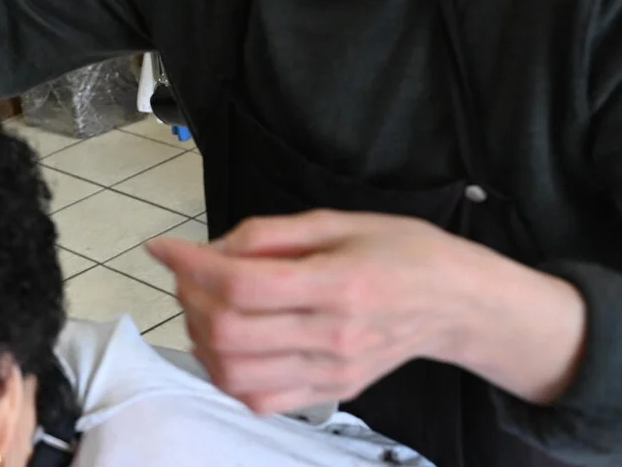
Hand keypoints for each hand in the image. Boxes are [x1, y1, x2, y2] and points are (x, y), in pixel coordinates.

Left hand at [149, 210, 583, 415]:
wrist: (458, 303)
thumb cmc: (402, 251)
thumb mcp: (339, 221)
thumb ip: (272, 234)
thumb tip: (214, 248)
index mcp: (338, 285)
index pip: (242, 286)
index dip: (190, 265)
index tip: (164, 247)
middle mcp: (334, 337)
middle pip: (230, 334)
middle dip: (190, 300)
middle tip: (186, 272)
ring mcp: (332, 373)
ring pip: (236, 376)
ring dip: (201, 339)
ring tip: (203, 305)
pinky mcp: (331, 393)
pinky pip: (260, 400)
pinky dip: (226, 374)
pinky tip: (227, 341)